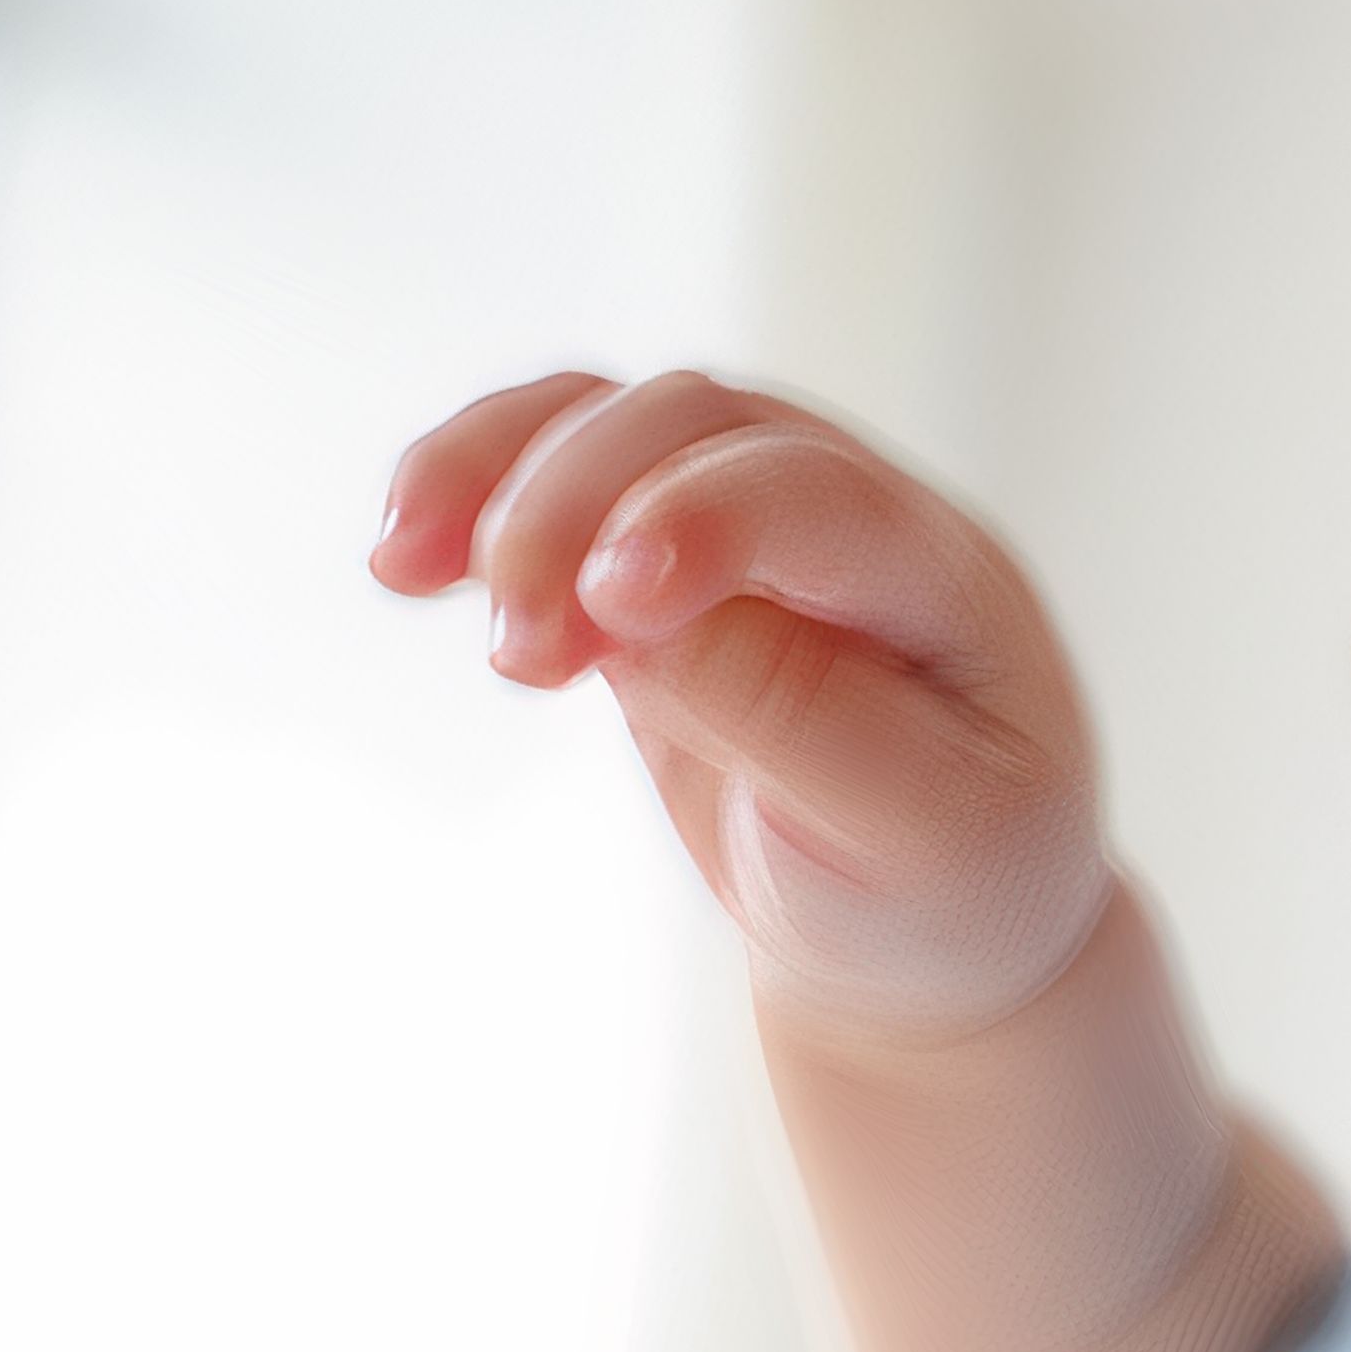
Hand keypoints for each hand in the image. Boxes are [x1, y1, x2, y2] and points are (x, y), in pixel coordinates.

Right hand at [373, 372, 1114, 1036]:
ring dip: (493, 476)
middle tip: (514, 659)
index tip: (606, 603)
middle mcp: (851, 516)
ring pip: (608, 422)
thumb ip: (788, 717)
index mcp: (947, 579)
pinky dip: (473, 490)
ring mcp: (750, 518)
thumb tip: (631, 616)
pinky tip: (406, 560)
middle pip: (692, 430)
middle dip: (573, 511)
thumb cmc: (937, 888)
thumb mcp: (910, 834)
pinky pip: (556, 471)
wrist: (922, 929)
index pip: (814, 495)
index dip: (702, 520)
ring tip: (403, 571)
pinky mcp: (662, 556)